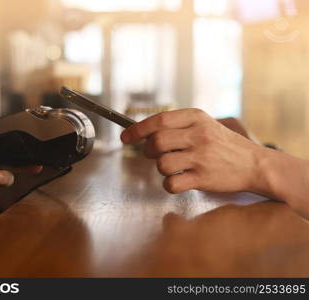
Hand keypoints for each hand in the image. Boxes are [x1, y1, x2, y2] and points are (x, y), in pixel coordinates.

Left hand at [120, 109, 268, 194]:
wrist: (255, 164)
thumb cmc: (224, 145)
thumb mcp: (205, 125)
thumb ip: (178, 126)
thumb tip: (143, 132)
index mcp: (196, 118)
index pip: (159, 121)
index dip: (137, 130)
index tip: (125, 137)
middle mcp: (198, 135)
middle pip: (156, 142)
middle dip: (148, 151)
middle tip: (155, 154)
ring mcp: (201, 157)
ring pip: (161, 164)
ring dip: (161, 168)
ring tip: (174, 167)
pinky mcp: (203, 178)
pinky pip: (171, 183)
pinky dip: (170, 184)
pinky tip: (180, 180)